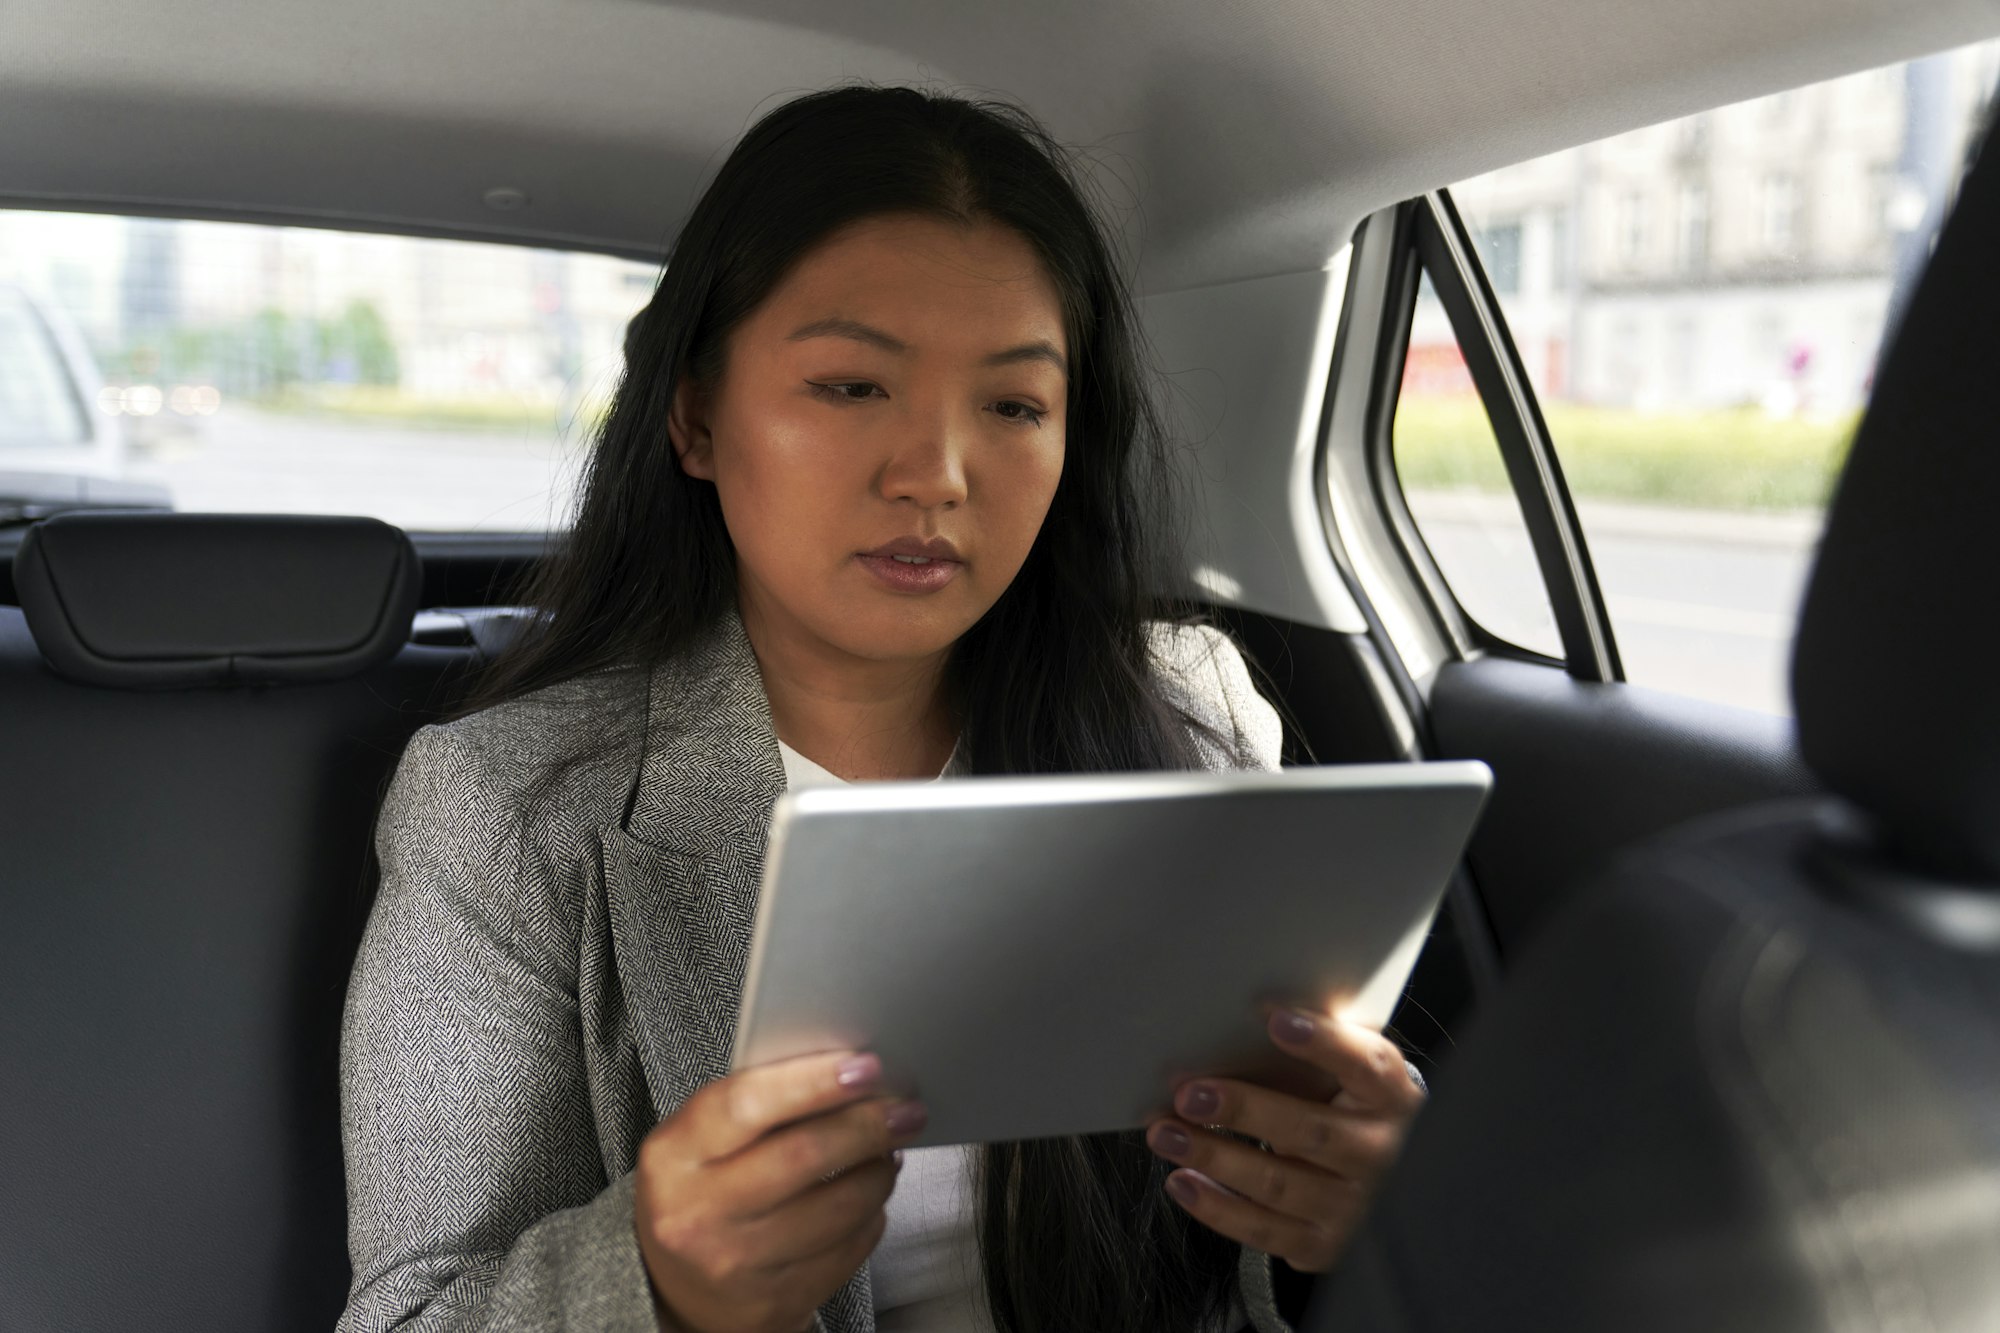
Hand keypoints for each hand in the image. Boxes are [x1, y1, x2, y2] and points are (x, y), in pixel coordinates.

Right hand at [633, 1050, 927, 1332]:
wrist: (678, 1288)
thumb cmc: (703, 1191)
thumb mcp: (701, 1141)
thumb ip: (759, 1102)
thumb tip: (846, 1070)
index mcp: (674, 1155)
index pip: (747, 1104)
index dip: (813, 1082)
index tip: (865, 1067)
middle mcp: (697, 1212)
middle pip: (802, 1156)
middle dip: (866, 1127)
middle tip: (905, 1110)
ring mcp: (734, 1263)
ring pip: (836, 1209)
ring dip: (878, 1173)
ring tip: (888, 1151)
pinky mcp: (774, 1302)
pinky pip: (847, 1251)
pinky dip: (871, 1217)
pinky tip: (870, 1198)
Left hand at [1145, 1009, 1425, 1271]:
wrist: (1390, 1186)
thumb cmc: (1353, 1113)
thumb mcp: (1351, 1081)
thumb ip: (1317, 1055)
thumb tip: (1246, 1020)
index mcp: (1392, 1098)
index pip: (1366, 1064)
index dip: (1324, 1042)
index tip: (1275, 1019)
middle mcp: (1380, 1154)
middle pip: (1310, 1131)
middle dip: (1244, 1110)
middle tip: (1190, 1094)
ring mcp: (1354, 1206)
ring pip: (1278, 1184)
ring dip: (1214, 1156)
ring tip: (1167, 1134)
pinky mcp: (1324, 1245)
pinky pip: (1264, 1230)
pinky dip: (1217, 1206)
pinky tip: (1183, 1181)